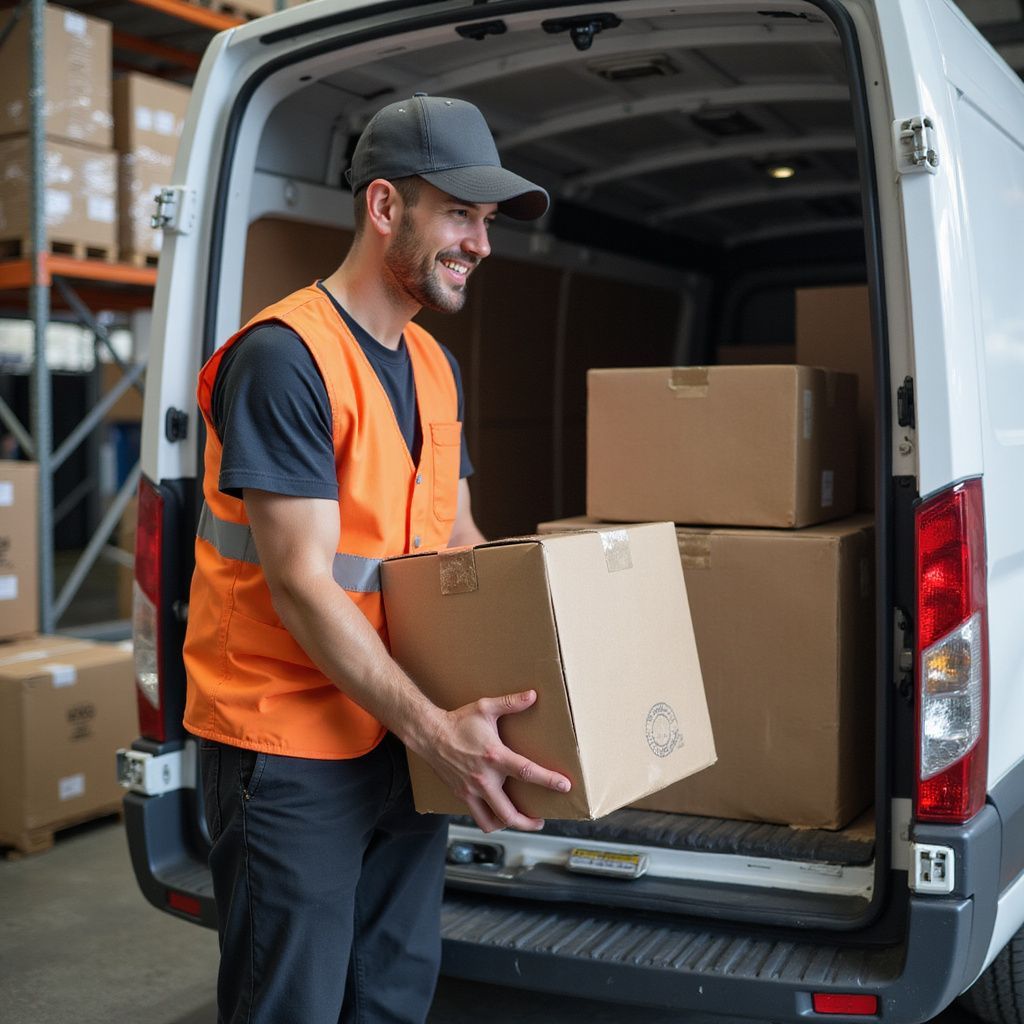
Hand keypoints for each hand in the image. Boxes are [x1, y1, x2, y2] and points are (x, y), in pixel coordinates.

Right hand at [427, 689, 571, 833]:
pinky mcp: (462, 795)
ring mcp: (471, 790)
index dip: (548, 780)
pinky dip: (490, 820)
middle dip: (529, 822)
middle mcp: (484, 778)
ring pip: (492, 821)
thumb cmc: (458, 721)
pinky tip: (497, 813)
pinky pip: (478, 816)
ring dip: (509, 825)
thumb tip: (532, 695)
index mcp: (494, 756)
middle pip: (510, 813)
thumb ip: (511, 703)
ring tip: (520, 821)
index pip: (527, 772)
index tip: (564, 786)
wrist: (430, 734)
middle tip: (540, 821)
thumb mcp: (485, 708)